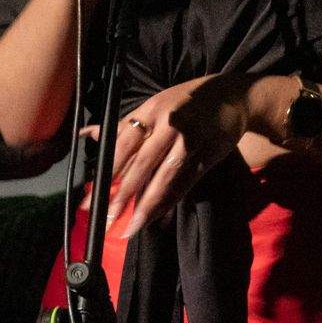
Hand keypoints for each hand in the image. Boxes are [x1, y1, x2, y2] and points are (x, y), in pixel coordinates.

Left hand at [98, 72, 263, 235]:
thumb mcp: (155, 104)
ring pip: (166, 176)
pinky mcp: (210, 154)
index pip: (124, 144)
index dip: (109, 171)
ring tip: (133, 226)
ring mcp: (193, 140)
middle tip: (109, 218)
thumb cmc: (187, 101)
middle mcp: (171, 125)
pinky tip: (158, 216)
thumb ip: (125, 125)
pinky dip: (172, 200)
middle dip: (124, 193)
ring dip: (148, 204)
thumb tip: (87, 135)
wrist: (234, 96)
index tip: (94, 194)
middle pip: (144, 163)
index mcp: (152, 111)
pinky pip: (187, 181)